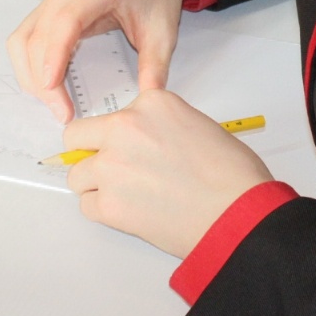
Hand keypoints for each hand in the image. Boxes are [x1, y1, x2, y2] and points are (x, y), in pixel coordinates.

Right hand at [9, 0, 201, 122]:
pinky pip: (27, 36)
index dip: (54, 55)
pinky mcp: (49, 5)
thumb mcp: (163, 32)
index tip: (52, 87)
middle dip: (43, 79)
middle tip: (62, 111)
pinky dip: (30, 63)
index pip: (66, 21)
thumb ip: (155, 67)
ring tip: (53, 102)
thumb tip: (146, 101)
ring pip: (24, 38)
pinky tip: (48, 84)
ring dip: (30, 74)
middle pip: (38, 35)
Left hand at [65, 89, 273, 257]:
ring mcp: (113, 166)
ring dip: (96, 185)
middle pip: (77, 137)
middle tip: (112, 170)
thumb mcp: (195, 125)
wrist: (238, 211)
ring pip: (77, 175)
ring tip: (129, 196)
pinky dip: (105, 211)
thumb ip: (159, 127)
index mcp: (151, 104)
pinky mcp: (109, 203)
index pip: (112, 116)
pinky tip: (133, 212)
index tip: (132, 150)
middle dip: (90, 153)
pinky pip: (87, 206)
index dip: (120, 136)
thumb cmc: (231, 173)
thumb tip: (141, 145)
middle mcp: (125, 128)